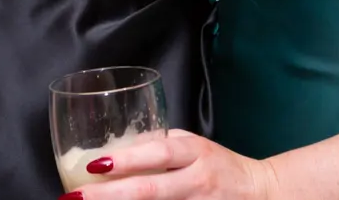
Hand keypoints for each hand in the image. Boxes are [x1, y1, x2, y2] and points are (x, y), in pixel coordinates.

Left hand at [63, 131, 278, 199]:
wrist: (262, 194)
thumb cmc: (221, 167)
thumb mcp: (194, 145)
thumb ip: (161, 145)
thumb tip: (120, 149)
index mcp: (195, 153)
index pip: (158, 154)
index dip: (127, 160)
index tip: (95, 164)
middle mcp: (197, 181)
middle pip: (150, 190)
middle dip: (110, 196)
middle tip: (76, 198)